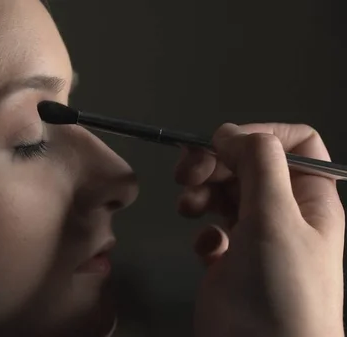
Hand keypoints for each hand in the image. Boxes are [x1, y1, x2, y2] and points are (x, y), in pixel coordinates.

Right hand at [174, 123, 344, 336]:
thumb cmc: (280, 290)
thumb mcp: (276, 217)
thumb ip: (259, 164)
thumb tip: (232, 132)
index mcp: (310, 198)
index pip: (295, 144)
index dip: (258, 136)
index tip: (222, 145)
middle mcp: (286, 214)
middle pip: (250, 166)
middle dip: (216, 162)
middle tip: (186, 172)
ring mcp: (257, 238)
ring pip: (227, 194)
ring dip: (203, 192)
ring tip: (188, 206)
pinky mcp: (231, 262)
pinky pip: (214, 230)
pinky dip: (204, 231)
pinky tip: (206, 247)